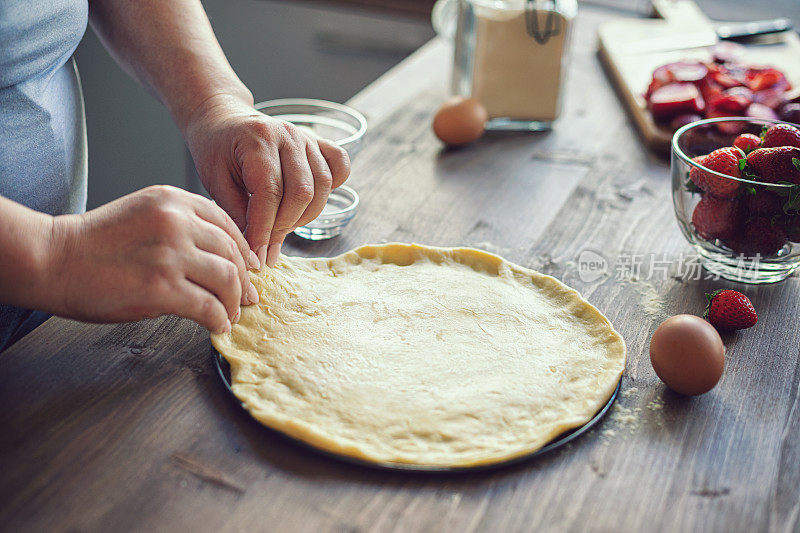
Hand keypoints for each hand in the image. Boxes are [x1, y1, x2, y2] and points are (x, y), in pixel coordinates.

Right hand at [48, 185, 259, 333]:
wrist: (52, 259)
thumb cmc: (94, 242)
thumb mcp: (142, 213)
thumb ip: (179, 224)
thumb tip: (217, 254)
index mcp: (173, 200)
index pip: (226, 223)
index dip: (244, 250)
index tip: (251, 268)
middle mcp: (176, 222)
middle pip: (232, 252)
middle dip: (245, 279)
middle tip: (249, 297)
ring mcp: (170, 255)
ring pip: (227, 279)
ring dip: (234, 302)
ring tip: (231, 314)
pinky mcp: (162, 288)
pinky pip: (209, 307)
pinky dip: (219, 319)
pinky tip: (217, 326)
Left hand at [183, 95, 350, 267]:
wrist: (223, 120)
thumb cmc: (216, 150)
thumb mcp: (215, 182)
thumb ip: (237, 215)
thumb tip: (254, 253)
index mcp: (257, 140)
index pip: (269, 193)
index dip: (264, 229)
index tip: (257, 256)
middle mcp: (287, 135)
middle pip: (301, 192)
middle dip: (284, 228)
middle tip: (266, 249)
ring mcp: (307, 137)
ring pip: (321, 186)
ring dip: (304, 216)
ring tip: (282, 227)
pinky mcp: (319, 142)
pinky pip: (340, 167)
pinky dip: (332, 188)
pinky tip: (308, 202)